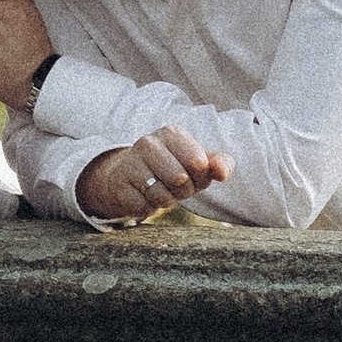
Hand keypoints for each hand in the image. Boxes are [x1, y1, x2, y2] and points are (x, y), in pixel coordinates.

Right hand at [75, 129, 231, 224]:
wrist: (127, 177)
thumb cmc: (171, 168)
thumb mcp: (198, 164)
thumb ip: (220, 163)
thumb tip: (222, 173)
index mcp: (172, 133)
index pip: (199, 163)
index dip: (199, 176)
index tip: (190, 173)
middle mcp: (148, 142)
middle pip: (181, 180)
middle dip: (183, 190)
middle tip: (173, 184)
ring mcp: (131, 162)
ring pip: (162, 196)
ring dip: (166, 200)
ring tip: (158, 190)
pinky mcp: (119, 184)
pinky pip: (145, 207)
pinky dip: (148, 208)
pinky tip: (142, 196)